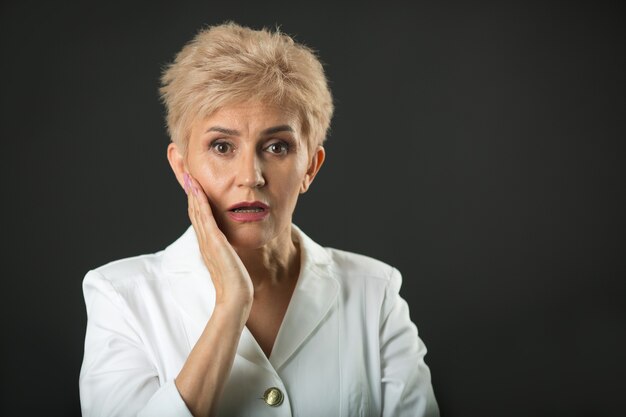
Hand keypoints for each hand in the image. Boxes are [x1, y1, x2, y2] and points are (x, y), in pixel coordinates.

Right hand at [184, 173, 253, 310]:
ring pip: (196, 211)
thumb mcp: (230, 262)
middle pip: (194, 210)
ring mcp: (207, 241)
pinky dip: (200, 202)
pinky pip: (205, 218)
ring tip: (188, 174)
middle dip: (190, 191)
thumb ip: (227, 252)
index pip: (199, 217)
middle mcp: (204, 241)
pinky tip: (198, 190)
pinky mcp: (214, 242)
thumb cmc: (236, 283)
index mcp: (207, 244)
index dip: (195, 200)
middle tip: (184, 172)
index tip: (193, 184)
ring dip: (192, 192)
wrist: (236, 297)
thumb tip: (229, 247)